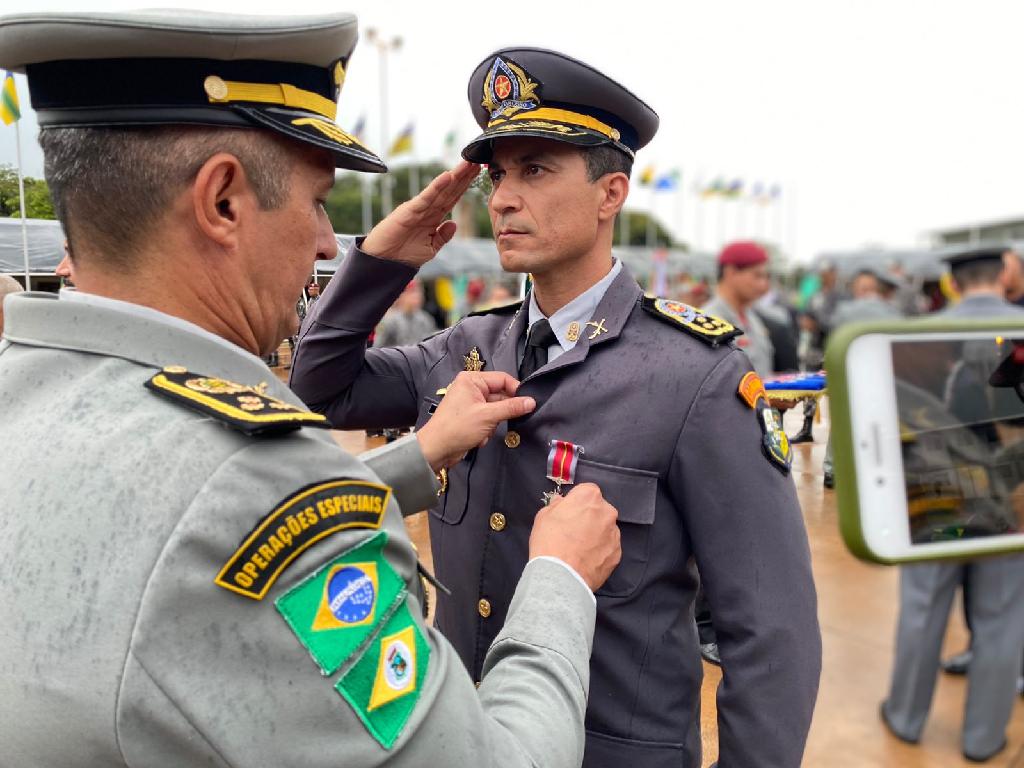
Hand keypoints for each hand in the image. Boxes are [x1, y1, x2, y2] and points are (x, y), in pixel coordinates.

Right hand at [361, 161, 480, 266]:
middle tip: (476, 160)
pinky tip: (447, 176)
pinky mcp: (409, 211)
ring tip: (467, 163)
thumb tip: (454, 223)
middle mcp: (427, 209)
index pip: (452, 198)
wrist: (384, 263)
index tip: (477, 172)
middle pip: (449, 190)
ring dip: (454, 176)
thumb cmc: (404, 255)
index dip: (465, 185)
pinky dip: (436, 187)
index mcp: (433, 217)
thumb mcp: (430, 248)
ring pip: (440, 190)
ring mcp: (418, 208)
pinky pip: (426, 197)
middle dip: (463, 176)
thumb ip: (442, 236)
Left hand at [415, 371, 535, 471]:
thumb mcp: (488, 416)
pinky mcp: (471, 417)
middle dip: (502, 412)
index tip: (529, 403)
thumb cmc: (458, 428)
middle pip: (500, 395)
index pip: (502, 379)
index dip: (516, 390)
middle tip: (506, 421)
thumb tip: (532, 402)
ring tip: (484, 431)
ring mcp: (471, 403)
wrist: (436, 450)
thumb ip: (511, 407)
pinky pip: (489, 420)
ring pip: (496, 410)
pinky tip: (479, 437)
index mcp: (472, 380)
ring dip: (494, 424)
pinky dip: (487, 429)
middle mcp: (471, 388)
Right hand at [529, 484, 620, 591]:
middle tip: (574, 531)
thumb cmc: (549, 542)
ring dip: (596, 534)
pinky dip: (600, 551)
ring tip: (580, 549)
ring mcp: (614, 534)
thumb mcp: (543, 516)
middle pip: (599, 509)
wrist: (560, 576)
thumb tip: (561, 502)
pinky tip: (587, 559)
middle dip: (589, 517)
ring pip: (606, 529)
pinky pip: (608, 547)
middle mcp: (607, 512)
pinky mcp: (617, 553)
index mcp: (589, 497)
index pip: (587, 491)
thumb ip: (556, 505)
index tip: (569, 512)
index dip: (577, 502)